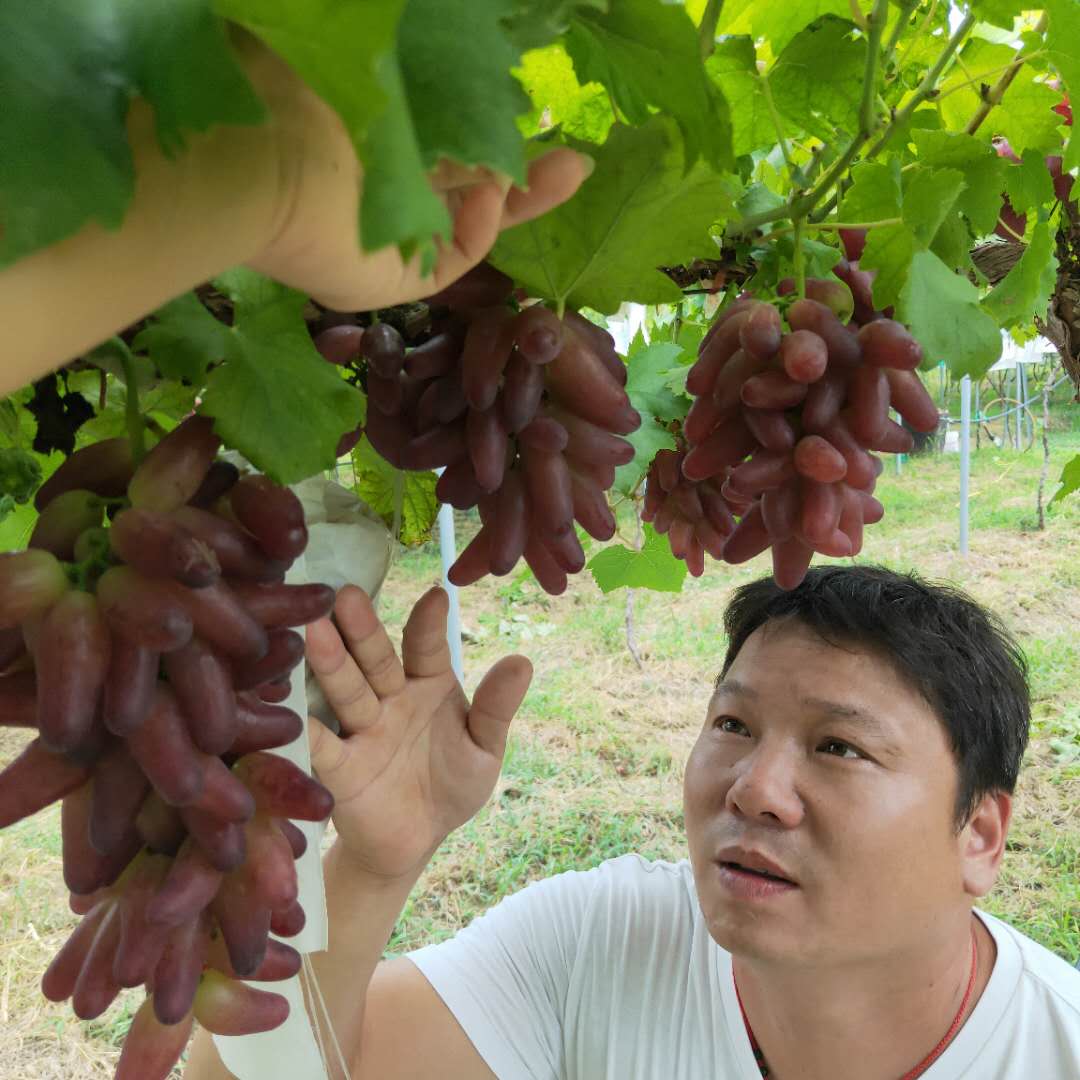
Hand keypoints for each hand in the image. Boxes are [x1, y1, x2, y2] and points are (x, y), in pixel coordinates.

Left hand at [241, 38, 591, 311]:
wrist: (256, 163)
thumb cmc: (296, 98)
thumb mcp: (371, 68)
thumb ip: (417, 72)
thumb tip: (463, 66)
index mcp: (375, 143)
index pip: (443, 141)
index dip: (488, 130)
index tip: (531, 109)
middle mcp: (384, 192)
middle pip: (467, 187)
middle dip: (523, 175)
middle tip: (577, 161)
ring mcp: (391, 237)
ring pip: (471, 222)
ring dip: (520, 197)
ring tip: (568, 168)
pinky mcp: (396, 281)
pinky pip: (457, 257)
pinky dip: (482, 226)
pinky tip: (489, 191)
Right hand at [305, 585, 531, 882]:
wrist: (415, 842)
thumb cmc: (452, 785)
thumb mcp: (483, 748)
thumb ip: (496, 708)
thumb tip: (522, 661)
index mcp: (429, 685)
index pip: (427, 649)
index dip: (429, 624)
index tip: (436, 596)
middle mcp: (390, 698)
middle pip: (376, 660)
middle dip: (363, 630)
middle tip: (347, 595)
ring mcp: (361, 730)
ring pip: (347, 691)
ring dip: (331, 663)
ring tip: (314, 631)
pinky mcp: (338, 768)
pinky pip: (321, 745)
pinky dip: (305, 727)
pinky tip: (287, 704)